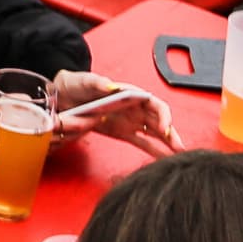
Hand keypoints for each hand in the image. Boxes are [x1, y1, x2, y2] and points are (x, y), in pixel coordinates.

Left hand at [50, 69, 181, 152]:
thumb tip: (111, 85)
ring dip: (167, 144)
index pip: (154, 104)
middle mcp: (134, 108)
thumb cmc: (77, 84)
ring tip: (178, 156)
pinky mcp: (123, 133)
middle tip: (179, 148)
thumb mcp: (85, 81)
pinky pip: (142, 143)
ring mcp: (130, 121)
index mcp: (130, 94)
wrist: (63, 96)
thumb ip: (98, 82)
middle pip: (159, 121)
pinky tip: (165, 160)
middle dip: (171, 134)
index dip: (163, 115)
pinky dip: (154, 151)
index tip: (165, 127)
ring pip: (155, 134)